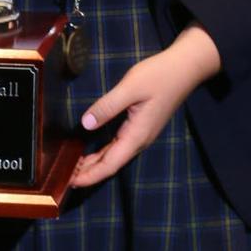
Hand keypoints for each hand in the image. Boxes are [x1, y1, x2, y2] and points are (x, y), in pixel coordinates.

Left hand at [71, 22, 220, 187]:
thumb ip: (107, 107)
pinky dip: (104, 150)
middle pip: (111, 163)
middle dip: (89, 172)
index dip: (90, 175)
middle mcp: (140, 139)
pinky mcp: (142, 125)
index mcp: (137, 135)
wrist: (185, 68)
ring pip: (115, 155)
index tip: (70, 182)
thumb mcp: (130, 88)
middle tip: (65, 176)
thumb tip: (85, 124)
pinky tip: (93, 148)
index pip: (110, 164)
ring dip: (95, 162)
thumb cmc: (159, 76)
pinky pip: (120, 144)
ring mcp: (142, 133)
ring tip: (74, 166)